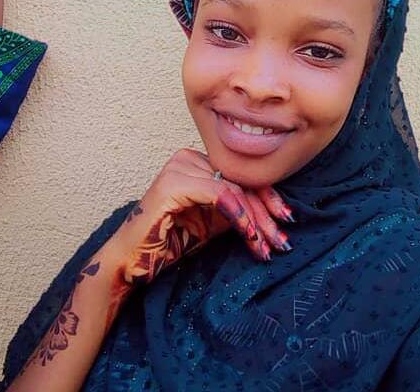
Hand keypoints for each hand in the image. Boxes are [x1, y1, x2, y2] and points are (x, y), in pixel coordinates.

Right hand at [106, 148, 295, 288]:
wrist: (133, 262)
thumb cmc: (172, 242)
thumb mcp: (215, 222)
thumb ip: (239, 208)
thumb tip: (277, 212)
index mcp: (198, 162)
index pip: (242, 175)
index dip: (268, 198)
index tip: (286, 221)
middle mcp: (189, 157)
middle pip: (241, 181)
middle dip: (265, 213)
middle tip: (281, 242)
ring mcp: (180, 166)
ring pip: (234, 188)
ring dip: (255, 220)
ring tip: (265, 246)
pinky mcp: (174, 183)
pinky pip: (219, 194)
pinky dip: (238, 215)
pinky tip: (249, 235)